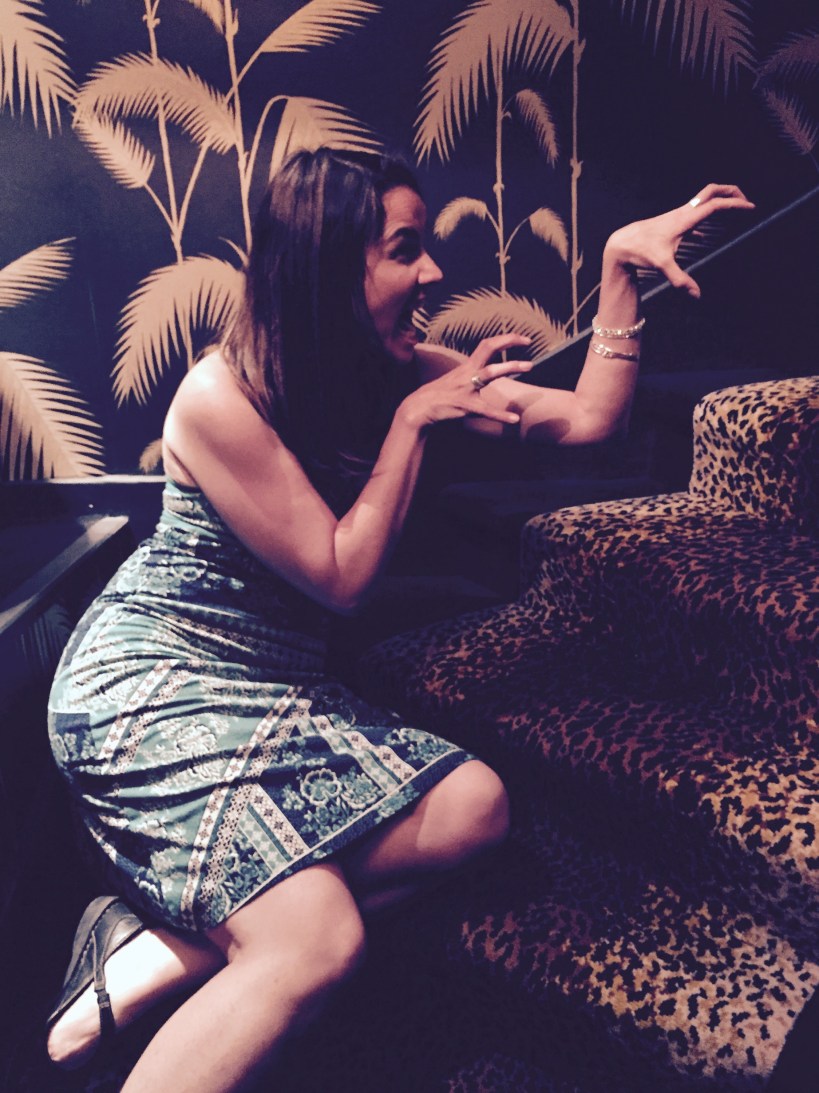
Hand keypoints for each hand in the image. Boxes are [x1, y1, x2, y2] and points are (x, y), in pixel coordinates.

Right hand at [399, 334, 532, 428]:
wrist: (420, 407)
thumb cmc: (439, 395)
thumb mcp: (457, 379)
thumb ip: (472, 374)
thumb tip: (486, 372)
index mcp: (467, 366)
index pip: (487, 345)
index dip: (505, 339)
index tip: (523, 338)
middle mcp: (468, 372)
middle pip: (488, 348)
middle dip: (508, 341)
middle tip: (528, 341)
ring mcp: (466, 388)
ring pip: (490, 373)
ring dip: (510, 367)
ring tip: (529, 366)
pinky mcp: (465, 405)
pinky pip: (486, 410)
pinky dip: (501, 415)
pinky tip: (514, 419)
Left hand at [603, 183, 754, 299]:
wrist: (621, 243)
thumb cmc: (640, 251)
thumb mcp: (662, 266)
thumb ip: (680, 280)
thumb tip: (696, 295)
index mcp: (685, 219)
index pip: (715, 205)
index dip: (735, 205)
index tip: (751, 208)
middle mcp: (683, 212)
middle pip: (712, 190)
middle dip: (731, 191)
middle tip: (746, 201)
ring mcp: (678, 214)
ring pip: (704, 198)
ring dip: (721, 199)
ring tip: (735, 210)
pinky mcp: (673, 220)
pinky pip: (695, 211)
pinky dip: (707, 214)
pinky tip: (708, 230)